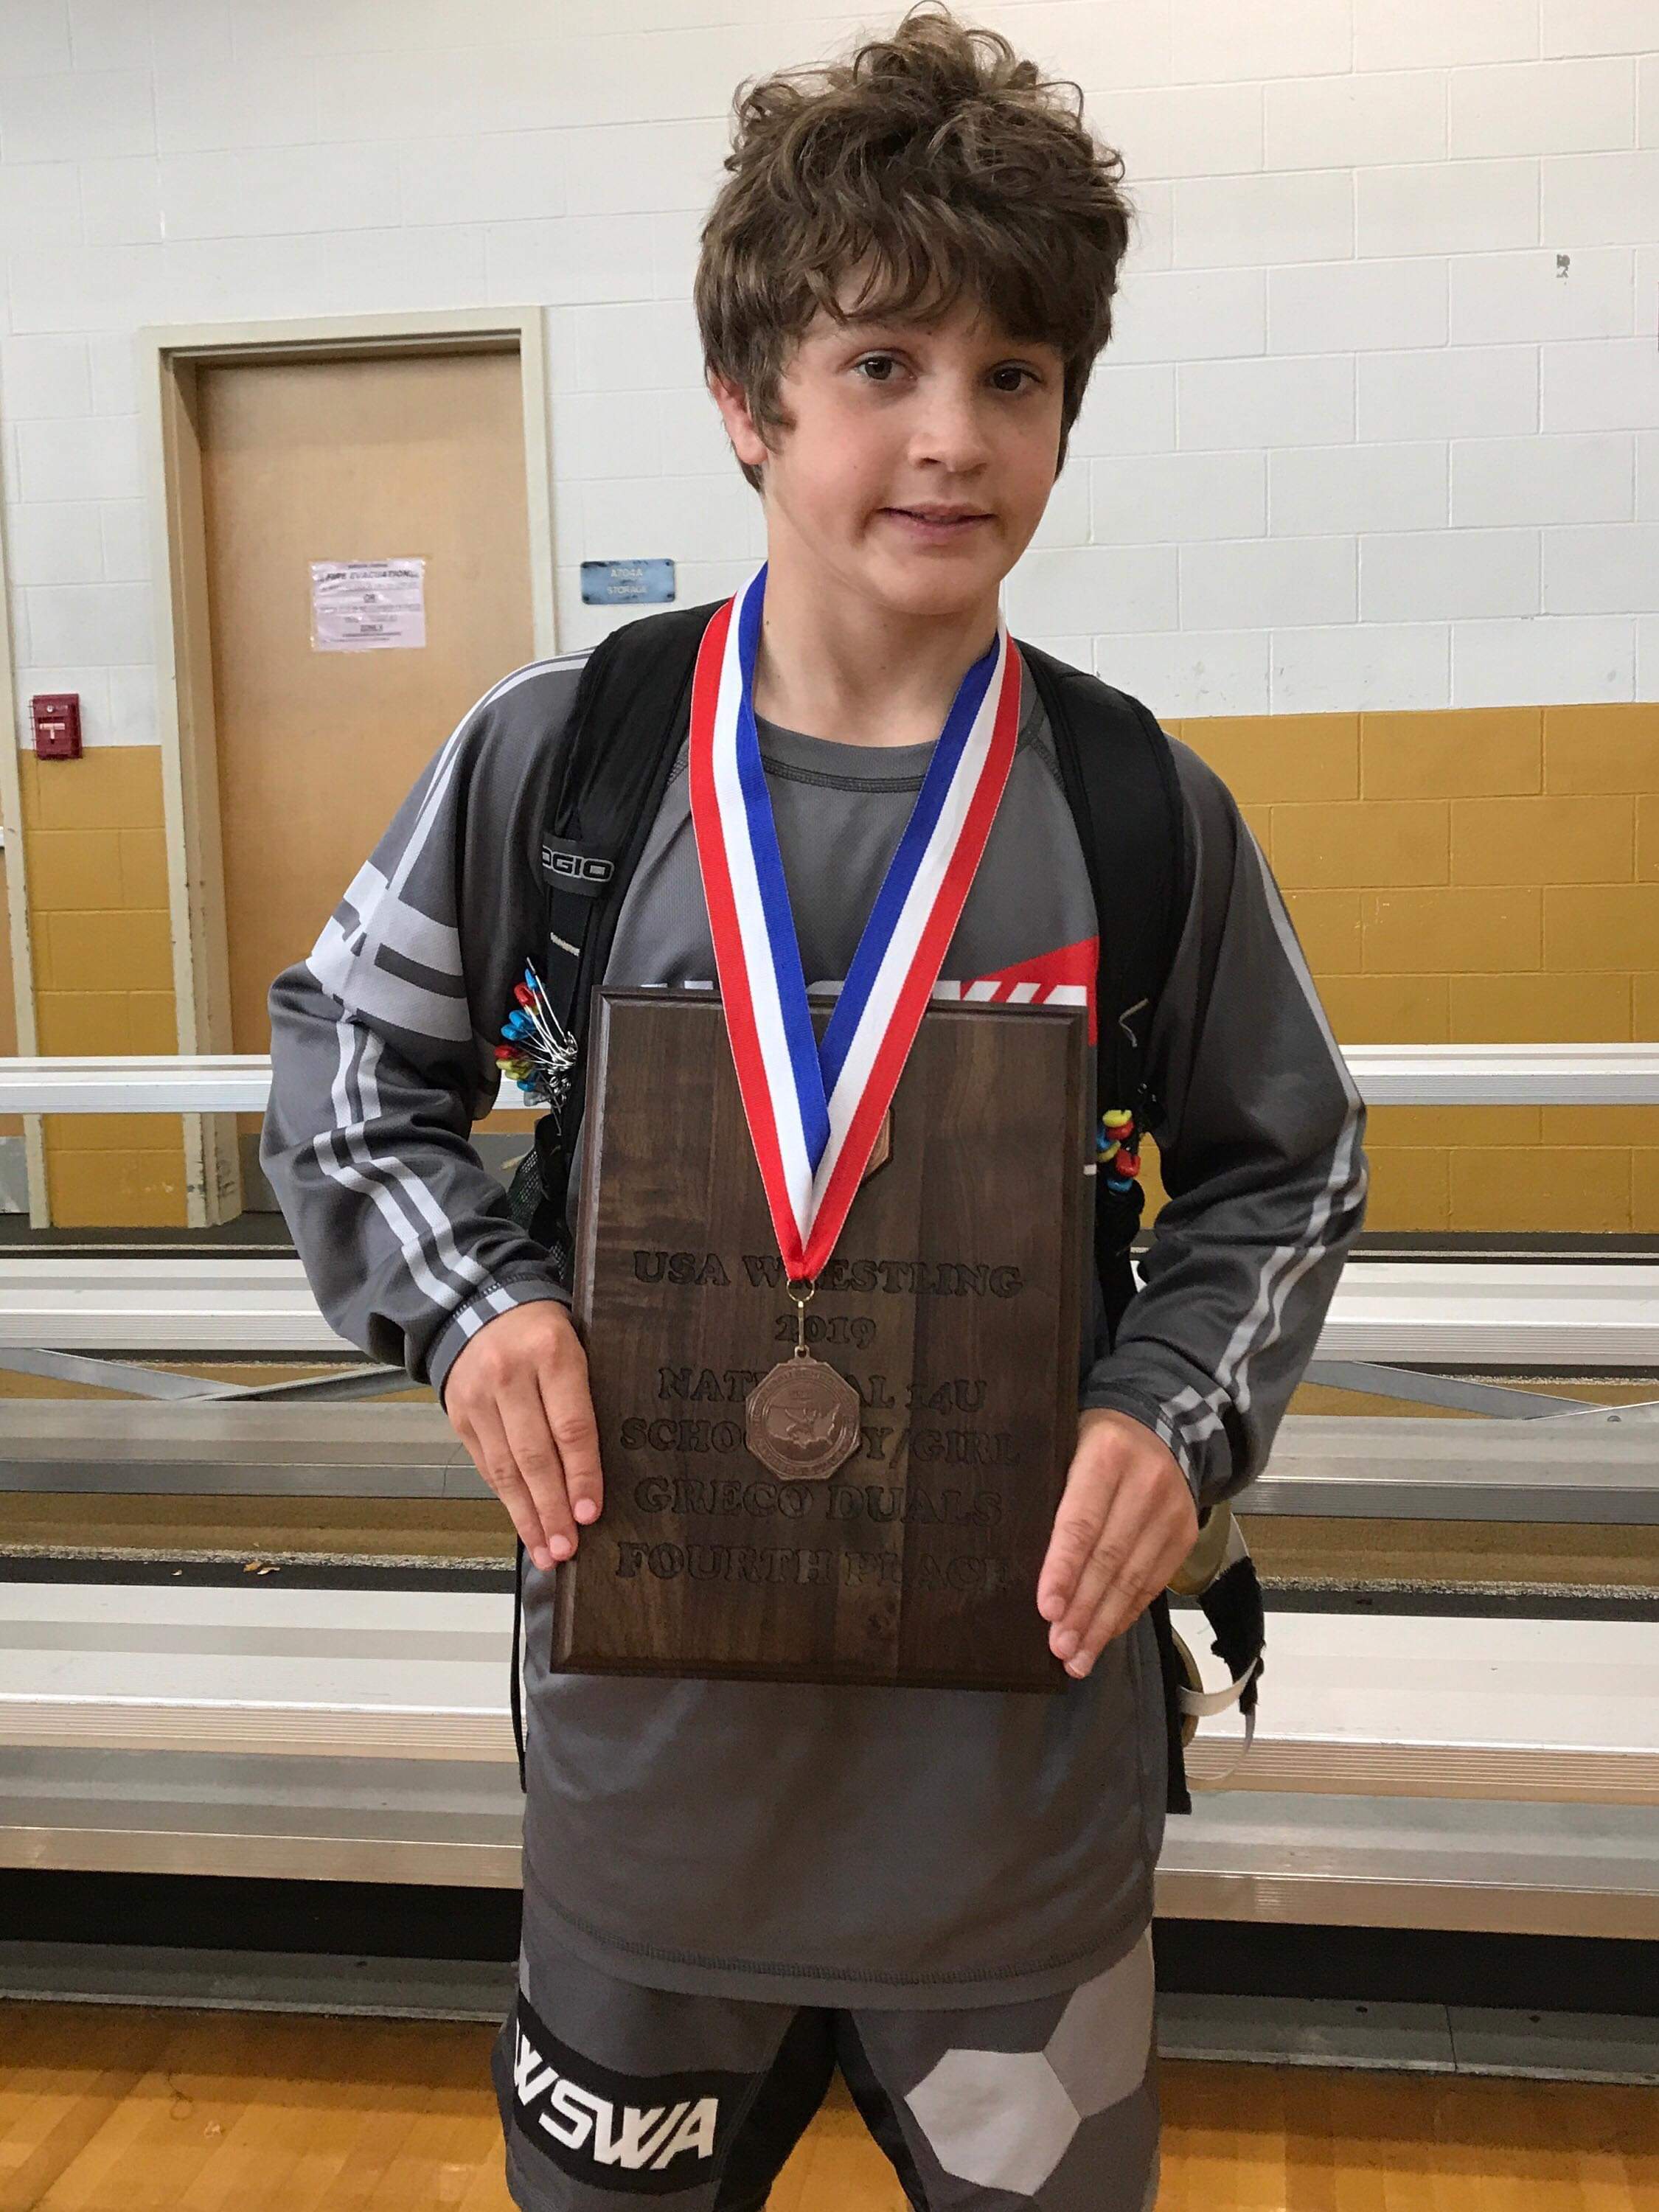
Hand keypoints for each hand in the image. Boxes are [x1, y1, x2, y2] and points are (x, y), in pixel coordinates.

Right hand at [442, 1301, 602, 1570]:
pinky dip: (506, 1498)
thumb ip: (586, 1395)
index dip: (582, 1474)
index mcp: (551, 1353)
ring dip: (528, 1516)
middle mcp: (510, 1375)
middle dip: (553, 1509)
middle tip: (569, 1547)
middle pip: (535, 1455)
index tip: (590, 1513)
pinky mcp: (459, 1414)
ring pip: (506, 1468)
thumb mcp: (577, 1345)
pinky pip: (486, 1465)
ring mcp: (479, 1396)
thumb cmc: (542, 1332)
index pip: (571, 1426)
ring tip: (548, 1551)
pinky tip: (524, 1523)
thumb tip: (600, 1469)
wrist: (478, 1304)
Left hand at [1036, 1408, 1197, 1678]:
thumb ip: (1049, 1489)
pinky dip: (1126, 1613)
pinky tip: (1104, 1636)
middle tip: (1059, 1647)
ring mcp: (1171, 1511)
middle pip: (1109, 1558)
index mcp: (1106, 1454)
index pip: (1081, 1522)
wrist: (1161, 1423)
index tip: (1047, 1609)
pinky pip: (1152, 1583)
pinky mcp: (1184, 1534)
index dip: (1063, 1569)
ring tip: (1077, 1657)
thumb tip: (1016, 1557)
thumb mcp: (1066, 1444)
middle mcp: (1146, 1483)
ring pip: (1133, 1578)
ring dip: (1103, 1623)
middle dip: (1083, 1610)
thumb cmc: (1095, 1442)